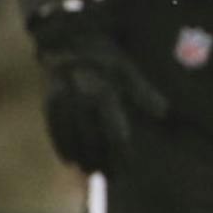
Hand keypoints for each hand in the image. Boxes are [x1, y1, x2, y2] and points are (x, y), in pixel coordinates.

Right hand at [30, 5, 165, 175]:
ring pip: (72, 135)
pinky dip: (61, 145)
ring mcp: (62, 98)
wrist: (69, 37)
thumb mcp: (128, 68)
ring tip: (92, 173)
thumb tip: (163, 112)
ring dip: (82, 156)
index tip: (127, 167)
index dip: (120, 152)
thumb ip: (144, 92)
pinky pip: (53, 127)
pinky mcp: (48, 98)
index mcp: (103, 90)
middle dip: (102, 158)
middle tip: (112, 176)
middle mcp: (80, 97)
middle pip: (92, 137)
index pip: (113, 131)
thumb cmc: (106, 55)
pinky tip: (68, 161)